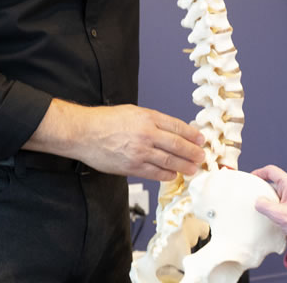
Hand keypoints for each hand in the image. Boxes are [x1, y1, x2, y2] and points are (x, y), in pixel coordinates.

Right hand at [24, 100, 204, 180]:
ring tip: (194, 169)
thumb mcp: (132, 112)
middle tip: (202, 157)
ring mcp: (140, 152)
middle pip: (177, 145)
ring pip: (169, 161)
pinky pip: (155, 173)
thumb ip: (152, 121)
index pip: (177, 126)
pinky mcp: (132, 166)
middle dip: (193, 152)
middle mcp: (147, 134)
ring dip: (184, 166)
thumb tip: (170, 132)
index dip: (192, 135)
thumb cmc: (105, 121)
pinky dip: (167, 175)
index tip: (201, 140)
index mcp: (148, 117)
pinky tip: (174, 175)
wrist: (84, 133)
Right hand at [252, 164, 286, 243]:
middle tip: (254, 192)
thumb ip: (264, 205)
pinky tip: (270, 210)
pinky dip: (273, 201)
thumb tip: (258, 201)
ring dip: (268, 195)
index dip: (259, 172)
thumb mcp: (278, 214)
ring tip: (261, 203)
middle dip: (263, 185)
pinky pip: (280, 196)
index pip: (271, 171)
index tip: (252, 178)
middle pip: (274, 179)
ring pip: (277, 189)